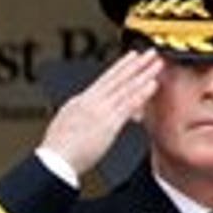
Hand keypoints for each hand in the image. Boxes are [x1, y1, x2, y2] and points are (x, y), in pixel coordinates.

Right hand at [40, 49, 163, 177]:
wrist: (55, 160)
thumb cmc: (58, 150)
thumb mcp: (65, 124)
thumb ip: (78, 116)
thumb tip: (83, 114)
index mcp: (80, 102)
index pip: (104, 80)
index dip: (120, 67)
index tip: (131, 58)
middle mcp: (91, 101)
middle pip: (117, 78)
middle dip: (135, 64)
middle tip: (149, 53)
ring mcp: (101, 110)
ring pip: (126, 87)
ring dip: (143, 73)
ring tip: (156, 63)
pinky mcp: (109, 123)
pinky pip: (128, 105)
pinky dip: (141, 93)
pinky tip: (152, 84)